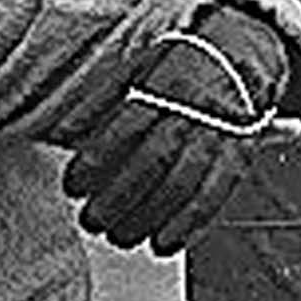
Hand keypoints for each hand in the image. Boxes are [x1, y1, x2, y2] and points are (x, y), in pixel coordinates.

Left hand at [63, 3, 289, 256]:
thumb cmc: (176, 67)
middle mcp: (193, 111)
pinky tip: (165, 243)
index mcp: (163, 85)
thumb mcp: (134, 69)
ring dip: (149, 219)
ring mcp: (220, 135)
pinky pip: (216, 196)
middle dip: (118, 198)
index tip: (73, 186)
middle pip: (152, 161)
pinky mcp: (239, 157)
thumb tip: (61, 132)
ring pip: (183, 185)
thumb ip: (99, 102)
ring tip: (121, 237)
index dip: (95, 161)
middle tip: (92, 221)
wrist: (238, 56)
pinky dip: (190, 226)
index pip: (124, 128)